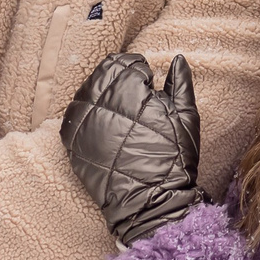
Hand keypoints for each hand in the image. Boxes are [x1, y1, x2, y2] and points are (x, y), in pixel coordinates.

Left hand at [61, 53, 204, 244]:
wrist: (149, 201)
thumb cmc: (173, 159)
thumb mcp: (186, 118)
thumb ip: (181, 84)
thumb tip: (177, 59)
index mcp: (129, 92)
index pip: (126, 63)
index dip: (139, 68)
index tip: (148, 79)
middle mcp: (101, 103)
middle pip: (103, 73)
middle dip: (119, 76)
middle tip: (134, 91)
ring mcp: (83, 123)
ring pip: (86, 91)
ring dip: (102, 92)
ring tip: (120, 107)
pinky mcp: (73, 142)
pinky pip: (74, 116)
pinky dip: (87, 112)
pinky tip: (104, 121)